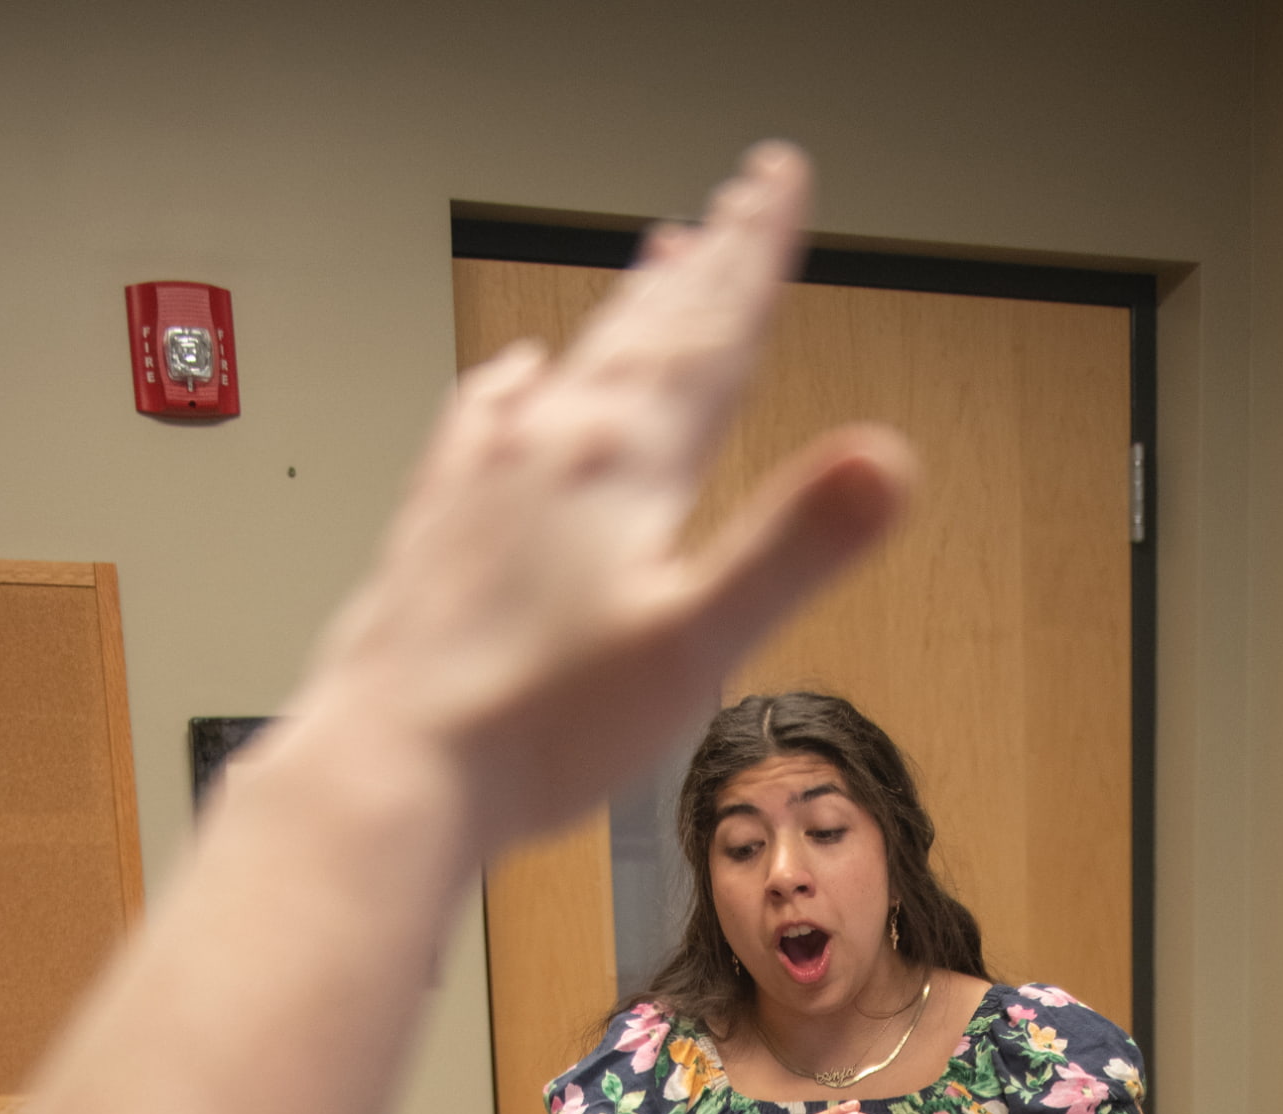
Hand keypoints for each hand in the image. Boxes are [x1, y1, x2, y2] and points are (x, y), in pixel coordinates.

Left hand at [294, 147, 912, 861]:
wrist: (395, 762)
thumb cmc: (539, 724)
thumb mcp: (695, 642)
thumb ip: (791, 546)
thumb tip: (886, 462)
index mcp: (624, 461)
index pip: (711, 334)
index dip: (755, 255)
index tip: (778, 182)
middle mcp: (552, 443)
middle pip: (647, 331)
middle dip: (705, 263)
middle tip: (736, 198)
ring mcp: (489, 475)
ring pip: (577, 363)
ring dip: (627, 309)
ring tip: (658, 255)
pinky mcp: (443, 520)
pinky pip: (488, 419)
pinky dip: (519, 382)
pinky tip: (519, 374)